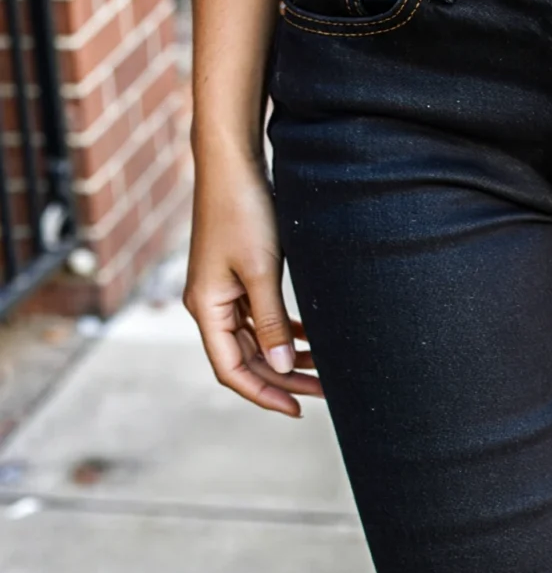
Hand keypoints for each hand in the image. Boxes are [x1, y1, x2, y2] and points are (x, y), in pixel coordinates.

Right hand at [184, 151, 322, 415]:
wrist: (233, 163)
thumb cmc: (243, 211)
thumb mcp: (261, 270)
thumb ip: (272, 320)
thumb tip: (282, 367)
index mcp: (206, 308)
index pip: (231, 369)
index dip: (263, 394)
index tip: (297, 409)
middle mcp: (209, 305)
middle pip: (246, 359)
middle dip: (283, 379)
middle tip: (325, 392)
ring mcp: (222, 291)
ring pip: (255, 339)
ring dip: (286, 355)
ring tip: (324, 368)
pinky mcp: (237, 276)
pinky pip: (260, 316)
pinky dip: (284, 329)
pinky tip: (311, 336)